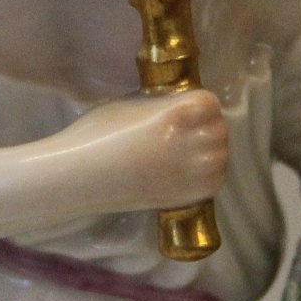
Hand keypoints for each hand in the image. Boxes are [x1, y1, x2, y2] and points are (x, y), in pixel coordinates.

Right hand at [67, 89, 228, 213]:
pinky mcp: (184, 197)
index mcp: (177, 115)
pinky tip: (191, 170)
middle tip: (188, 129)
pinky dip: (209, 175)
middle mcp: (190, 144)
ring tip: (190, 149)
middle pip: (220, 129)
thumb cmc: (97, 134)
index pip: (211, 103)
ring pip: (221, 156)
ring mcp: (189, 173)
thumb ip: (163, 104)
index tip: (188, 108)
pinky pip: (215, 182)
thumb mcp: (132, 104)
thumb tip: (180, 106)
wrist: (79, 177)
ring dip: (211, 150)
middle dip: (207, 126)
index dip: (200, 104)